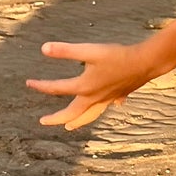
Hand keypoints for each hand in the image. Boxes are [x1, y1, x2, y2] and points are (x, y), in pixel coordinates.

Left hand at [27, 40, 161, 129]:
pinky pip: (108, 106)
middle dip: (56, 118)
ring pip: (89, 115)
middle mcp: (94, 97)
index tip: (29, 83)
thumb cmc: (118, 56)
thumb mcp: (89, 50)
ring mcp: (108, 99)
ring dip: (78, 121)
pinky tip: (109, 106)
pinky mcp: (119, 95)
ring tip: (69, 126)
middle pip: (72, 113)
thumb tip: (43, 49)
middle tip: (43, 121)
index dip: (41, 86)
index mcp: (84, 87)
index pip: (57, 89)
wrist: (146, 62)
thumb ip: (66, 51)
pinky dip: (103, 108)